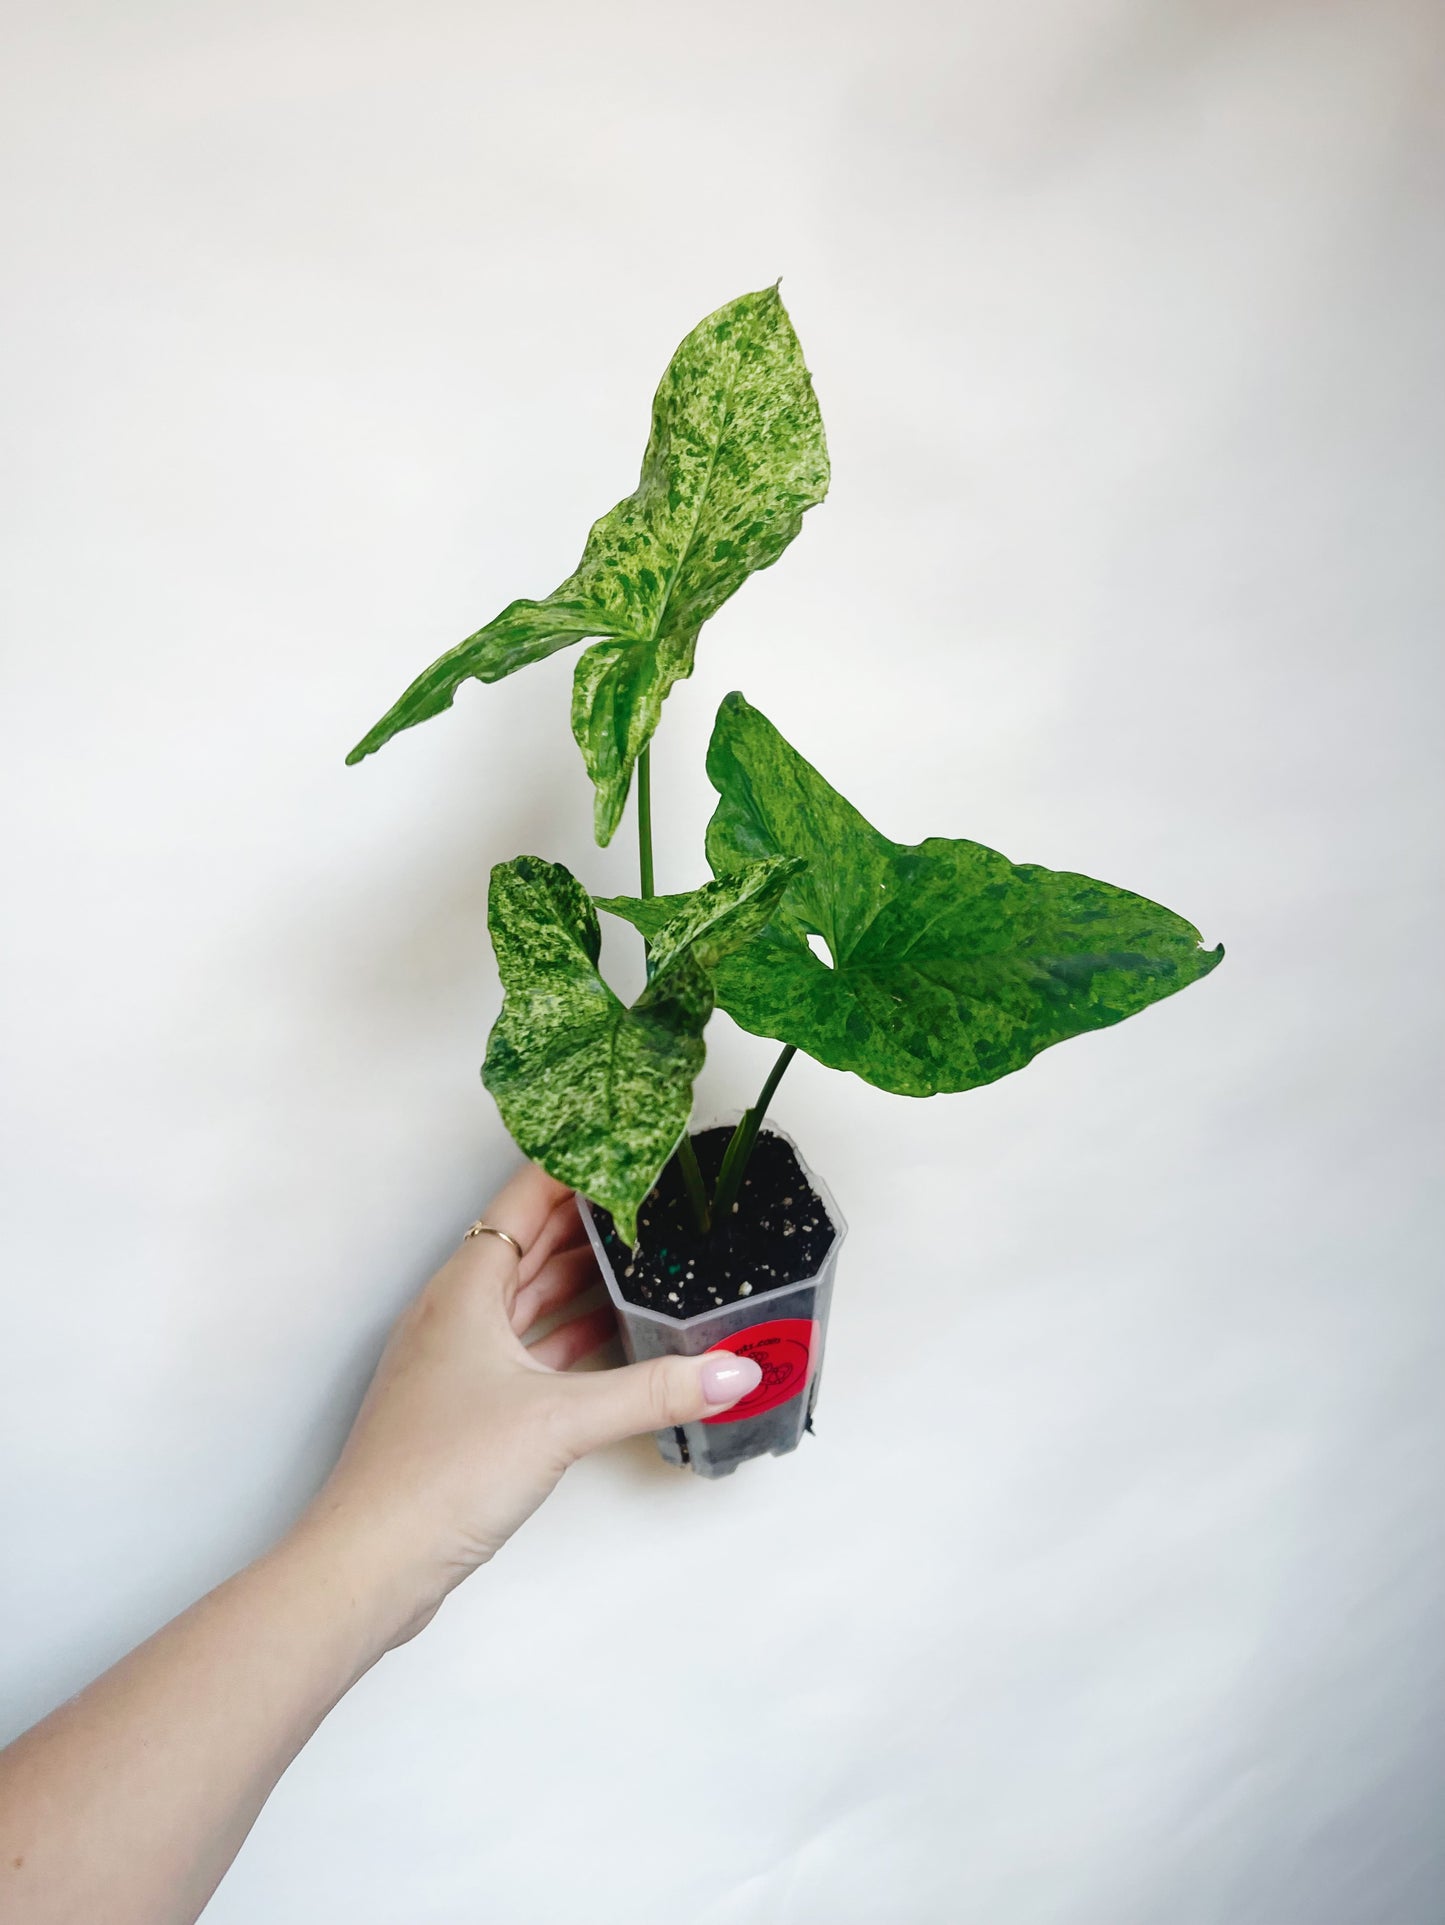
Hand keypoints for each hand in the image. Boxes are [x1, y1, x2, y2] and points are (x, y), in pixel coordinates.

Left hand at [296, 1164, 760, 1644]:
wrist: (370, 1562)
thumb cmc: (438, 1473)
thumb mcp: (561, 1420)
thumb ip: (653, 1391)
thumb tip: (730, 1371)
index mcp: (464, 1289)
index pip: (523, 1201)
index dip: (573, 1170)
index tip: (623, 1146)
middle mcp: (455, 1315)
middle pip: (527, 1246)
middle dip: (586, 1220)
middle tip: (650, 1197)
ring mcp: (456, 1364)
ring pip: (526, 1301)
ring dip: (579, 1280)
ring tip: (643, 1258)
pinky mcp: (465, 1411)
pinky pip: (526, 1351)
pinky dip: (568, 1337)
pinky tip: (611, 1341)